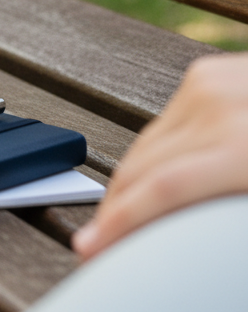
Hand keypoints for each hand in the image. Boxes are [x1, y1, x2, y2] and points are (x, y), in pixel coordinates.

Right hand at [73, 53, 247, 259]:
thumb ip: (228, 218)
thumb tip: (184, 236)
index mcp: (245, 145)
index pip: (163, 189)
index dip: (121, 223)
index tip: (91, 249)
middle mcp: (218, 107)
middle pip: (142, 166)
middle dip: (114, 209)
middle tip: (97, 245)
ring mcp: (207, 84)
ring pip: (145, 145)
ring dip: (127, 186)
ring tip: (118, 221)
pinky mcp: (204, 74)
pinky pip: (163, 126)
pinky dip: (151, 158)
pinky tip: (148, 184)